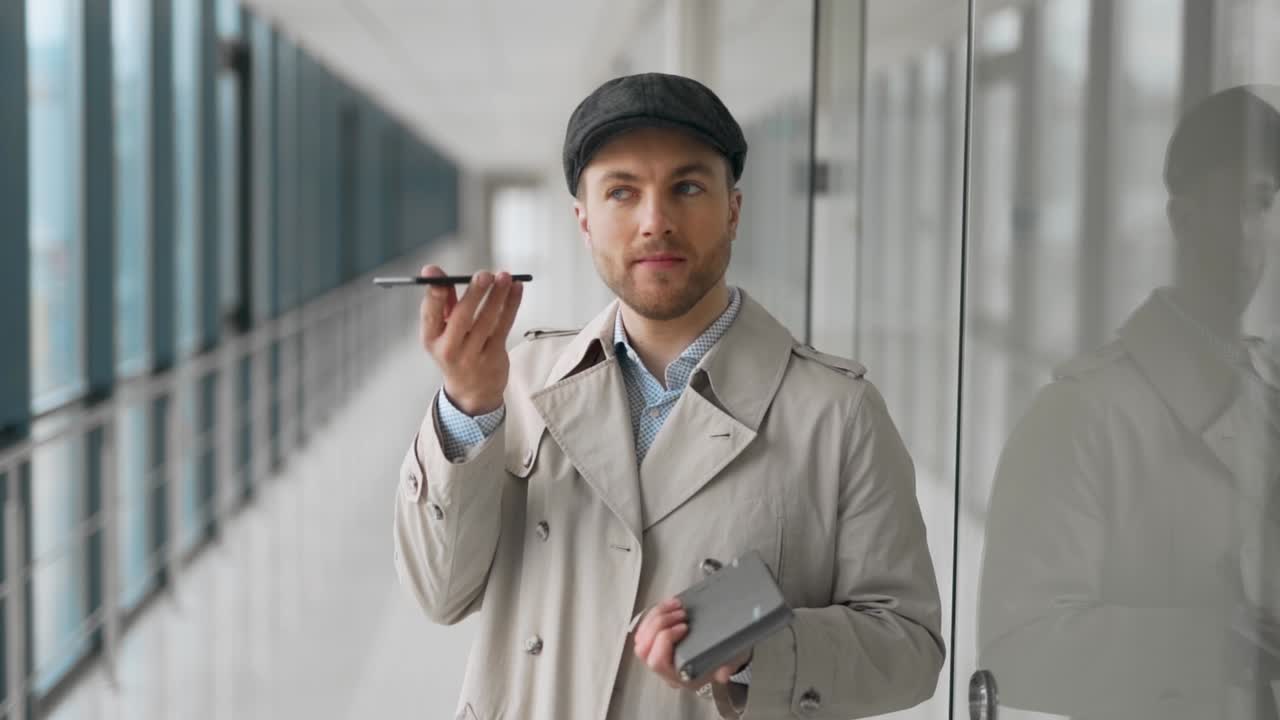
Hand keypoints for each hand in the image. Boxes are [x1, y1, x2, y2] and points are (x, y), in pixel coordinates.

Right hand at [419, 266, 523, 414]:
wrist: (472, 391)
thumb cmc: (456, 351)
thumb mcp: (443, 331)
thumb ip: (442, 302)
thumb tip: (435, 272)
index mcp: (431, 339)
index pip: (429, 314)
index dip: (433, 293)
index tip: (434, 272)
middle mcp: (449, 348)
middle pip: (461, 317)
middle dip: (474, 293)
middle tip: (484, 275)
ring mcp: (472, 355)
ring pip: (487, 320)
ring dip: (497, 295)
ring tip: (504, 276)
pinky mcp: (494, 356)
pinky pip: (504, 326)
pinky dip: (511, 305)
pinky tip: (516, 288)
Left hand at [632, 597, 753, 690]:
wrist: (721, 656)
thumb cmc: (723, 658)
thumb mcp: (731, 661)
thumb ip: (727, 668)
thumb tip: (722, 674)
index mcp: (681, 676)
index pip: (658, 662)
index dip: (666, 640)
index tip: (684, 627)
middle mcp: (666, 669)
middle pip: (644, 649)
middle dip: (659, 624)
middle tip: (679, 614)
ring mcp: (658, 656)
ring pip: (641, 638)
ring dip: (655, 617)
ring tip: (675, 607)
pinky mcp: (655, 643)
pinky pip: (643, 629)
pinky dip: (653, 614)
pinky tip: (668, 606)